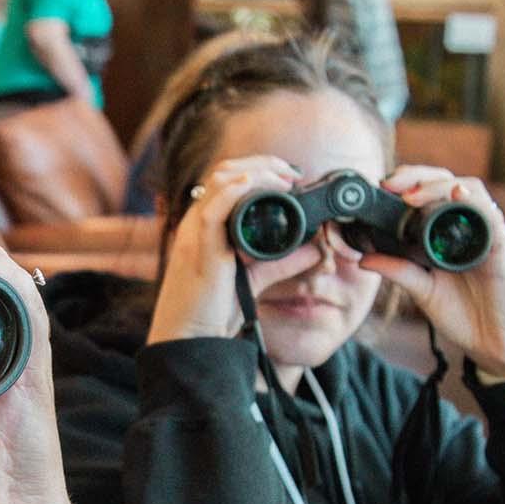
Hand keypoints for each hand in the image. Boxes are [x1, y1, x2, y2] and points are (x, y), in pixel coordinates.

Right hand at [146, 155, 324, 344]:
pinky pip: (214, 208)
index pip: (226, 181)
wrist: (190, 339)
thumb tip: (314, 250)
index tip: (289, 177)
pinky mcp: (199, 248)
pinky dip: (237, 190)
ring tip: (284, 178)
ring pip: (220, 181)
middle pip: (224, 172)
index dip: (258, 170)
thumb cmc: (212, 311)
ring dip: (256, 172)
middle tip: (292, 173)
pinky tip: (259, 186)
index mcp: (204, 226)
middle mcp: (196, 223)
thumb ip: (282, 263)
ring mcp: (194, 233)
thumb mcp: (253, 279)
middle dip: (261, 164)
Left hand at [361, 166, 504, 379]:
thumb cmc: (465, 314)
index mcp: (444, 233)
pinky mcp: (501, 245)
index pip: (426, 194)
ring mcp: (484, 233)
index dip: (404, 185)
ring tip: (411, 196)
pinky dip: (474, 201)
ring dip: (438, 187)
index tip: (377, 189)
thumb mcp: (423, 291)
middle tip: (389, 184)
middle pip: (445, 183)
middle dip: (416, 177)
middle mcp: (465, 226)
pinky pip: (491, 214)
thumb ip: (398, 271)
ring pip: (467, 189)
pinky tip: (457, 195)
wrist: (497, 344)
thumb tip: (363, 258)